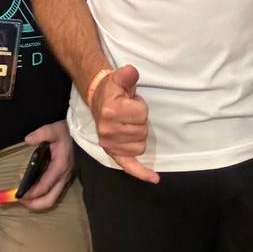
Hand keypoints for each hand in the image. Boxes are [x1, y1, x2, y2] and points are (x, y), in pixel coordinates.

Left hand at [17, 120, 74, 210]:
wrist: (83, 133)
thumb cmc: (68, 132)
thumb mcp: (54, 130)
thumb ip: (41, 134)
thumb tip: (27, 140)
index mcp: (59, 167)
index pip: (43, 187)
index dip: (30, 193)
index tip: (17, 193)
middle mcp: (63, 177)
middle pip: (49, 200)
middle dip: (32, 204)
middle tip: (19, 199)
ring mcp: (65, 179)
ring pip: (52, 199)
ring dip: (37, 202)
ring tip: (24, 197)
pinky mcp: (65, 178)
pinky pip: (54, 194)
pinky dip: (42, 196)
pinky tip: (34, 188)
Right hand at [90, 65, 158, 183]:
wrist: (98, 98)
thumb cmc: (113, 90)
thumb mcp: (120, 78)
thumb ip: (127, 75)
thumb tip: (131, 72)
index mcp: (111, 112)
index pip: (142, 114)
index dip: (140, 107)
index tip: (131, 101)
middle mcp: (107, 131)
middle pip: (142, 132)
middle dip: (140, 121)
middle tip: (129, 112)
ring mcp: (109, 144)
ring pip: (140, 147)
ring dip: (138, 135)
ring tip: (128, 123)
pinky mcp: (112, 152)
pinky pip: (129, 166)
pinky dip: (141, 173)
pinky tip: (154, 178)